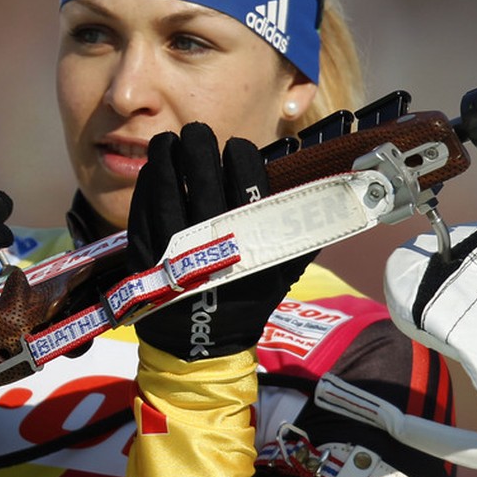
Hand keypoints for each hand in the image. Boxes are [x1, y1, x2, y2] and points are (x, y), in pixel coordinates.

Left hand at [128, 123, 313, 359]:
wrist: (201, 344)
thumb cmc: (246, 301)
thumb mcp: (283, 272)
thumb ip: (304, 233)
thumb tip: (334, 197)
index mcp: (249, 239)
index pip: (245, 179)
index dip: (240, 155)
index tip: (236, 149)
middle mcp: (212, 240)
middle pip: (203, 175)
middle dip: (199, 144)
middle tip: (198, 132)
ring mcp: (173, 246)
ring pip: (167, 188)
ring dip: (166, 156)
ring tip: (169, 140)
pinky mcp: (144, 255)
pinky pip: (142, 210)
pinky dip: (147, 184)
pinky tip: (153, 169)